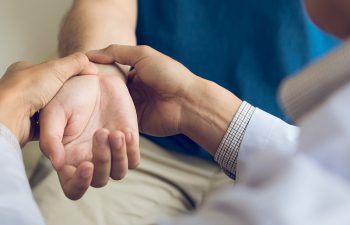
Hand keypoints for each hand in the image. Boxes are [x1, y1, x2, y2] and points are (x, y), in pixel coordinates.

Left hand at [0, 53, 96, 145]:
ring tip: (68, 112)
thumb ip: (75, 63)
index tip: (76, 79)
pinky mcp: (25, 125)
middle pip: (49, 91)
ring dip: (57, 111)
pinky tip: (59, 124)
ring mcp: (22, 108)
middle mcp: (20, 89)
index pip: (47, 70)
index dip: (63, 73)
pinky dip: (52, 125)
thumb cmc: (25, 90)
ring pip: (47, 109)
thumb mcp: (56, 68)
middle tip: (72, 98)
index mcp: (24, 71)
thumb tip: (90, 64)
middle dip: (61, 95)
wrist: (10, 117)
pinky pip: (45, 126)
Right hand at [39, 64, 139, 199]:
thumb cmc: (70, 93)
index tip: (86, 166)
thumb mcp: (54, 112)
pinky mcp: (128, 143)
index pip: (73, 187)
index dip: (80, 184)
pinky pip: (134, 160)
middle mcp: (90, 158)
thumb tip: (57, 164)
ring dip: (118, 156)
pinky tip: (125, 130)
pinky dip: (131, 150)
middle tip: (101, 132)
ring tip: (115, 132)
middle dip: (102, 160)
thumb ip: (50, 138)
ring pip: (118, 173)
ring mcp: (111, 152)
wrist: (95, 78)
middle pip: (99, 180)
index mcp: (69, 157)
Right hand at [87, 45, 240, 154]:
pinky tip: (92, 122)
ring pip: (111, 108)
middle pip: (108, 93)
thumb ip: (117, 52)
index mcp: (134, 74)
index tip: (76, 77)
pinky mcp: (135, 124)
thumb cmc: (168, 75)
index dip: (94, 75)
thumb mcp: (143, 55)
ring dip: (99, 109)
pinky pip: (118, 123)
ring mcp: (134, 109)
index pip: (109, 75)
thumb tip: (90, 54)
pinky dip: (108, 121)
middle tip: (74, 95)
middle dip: (94, 94)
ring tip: (79, 110)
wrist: (188, 102)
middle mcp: (132, 92)